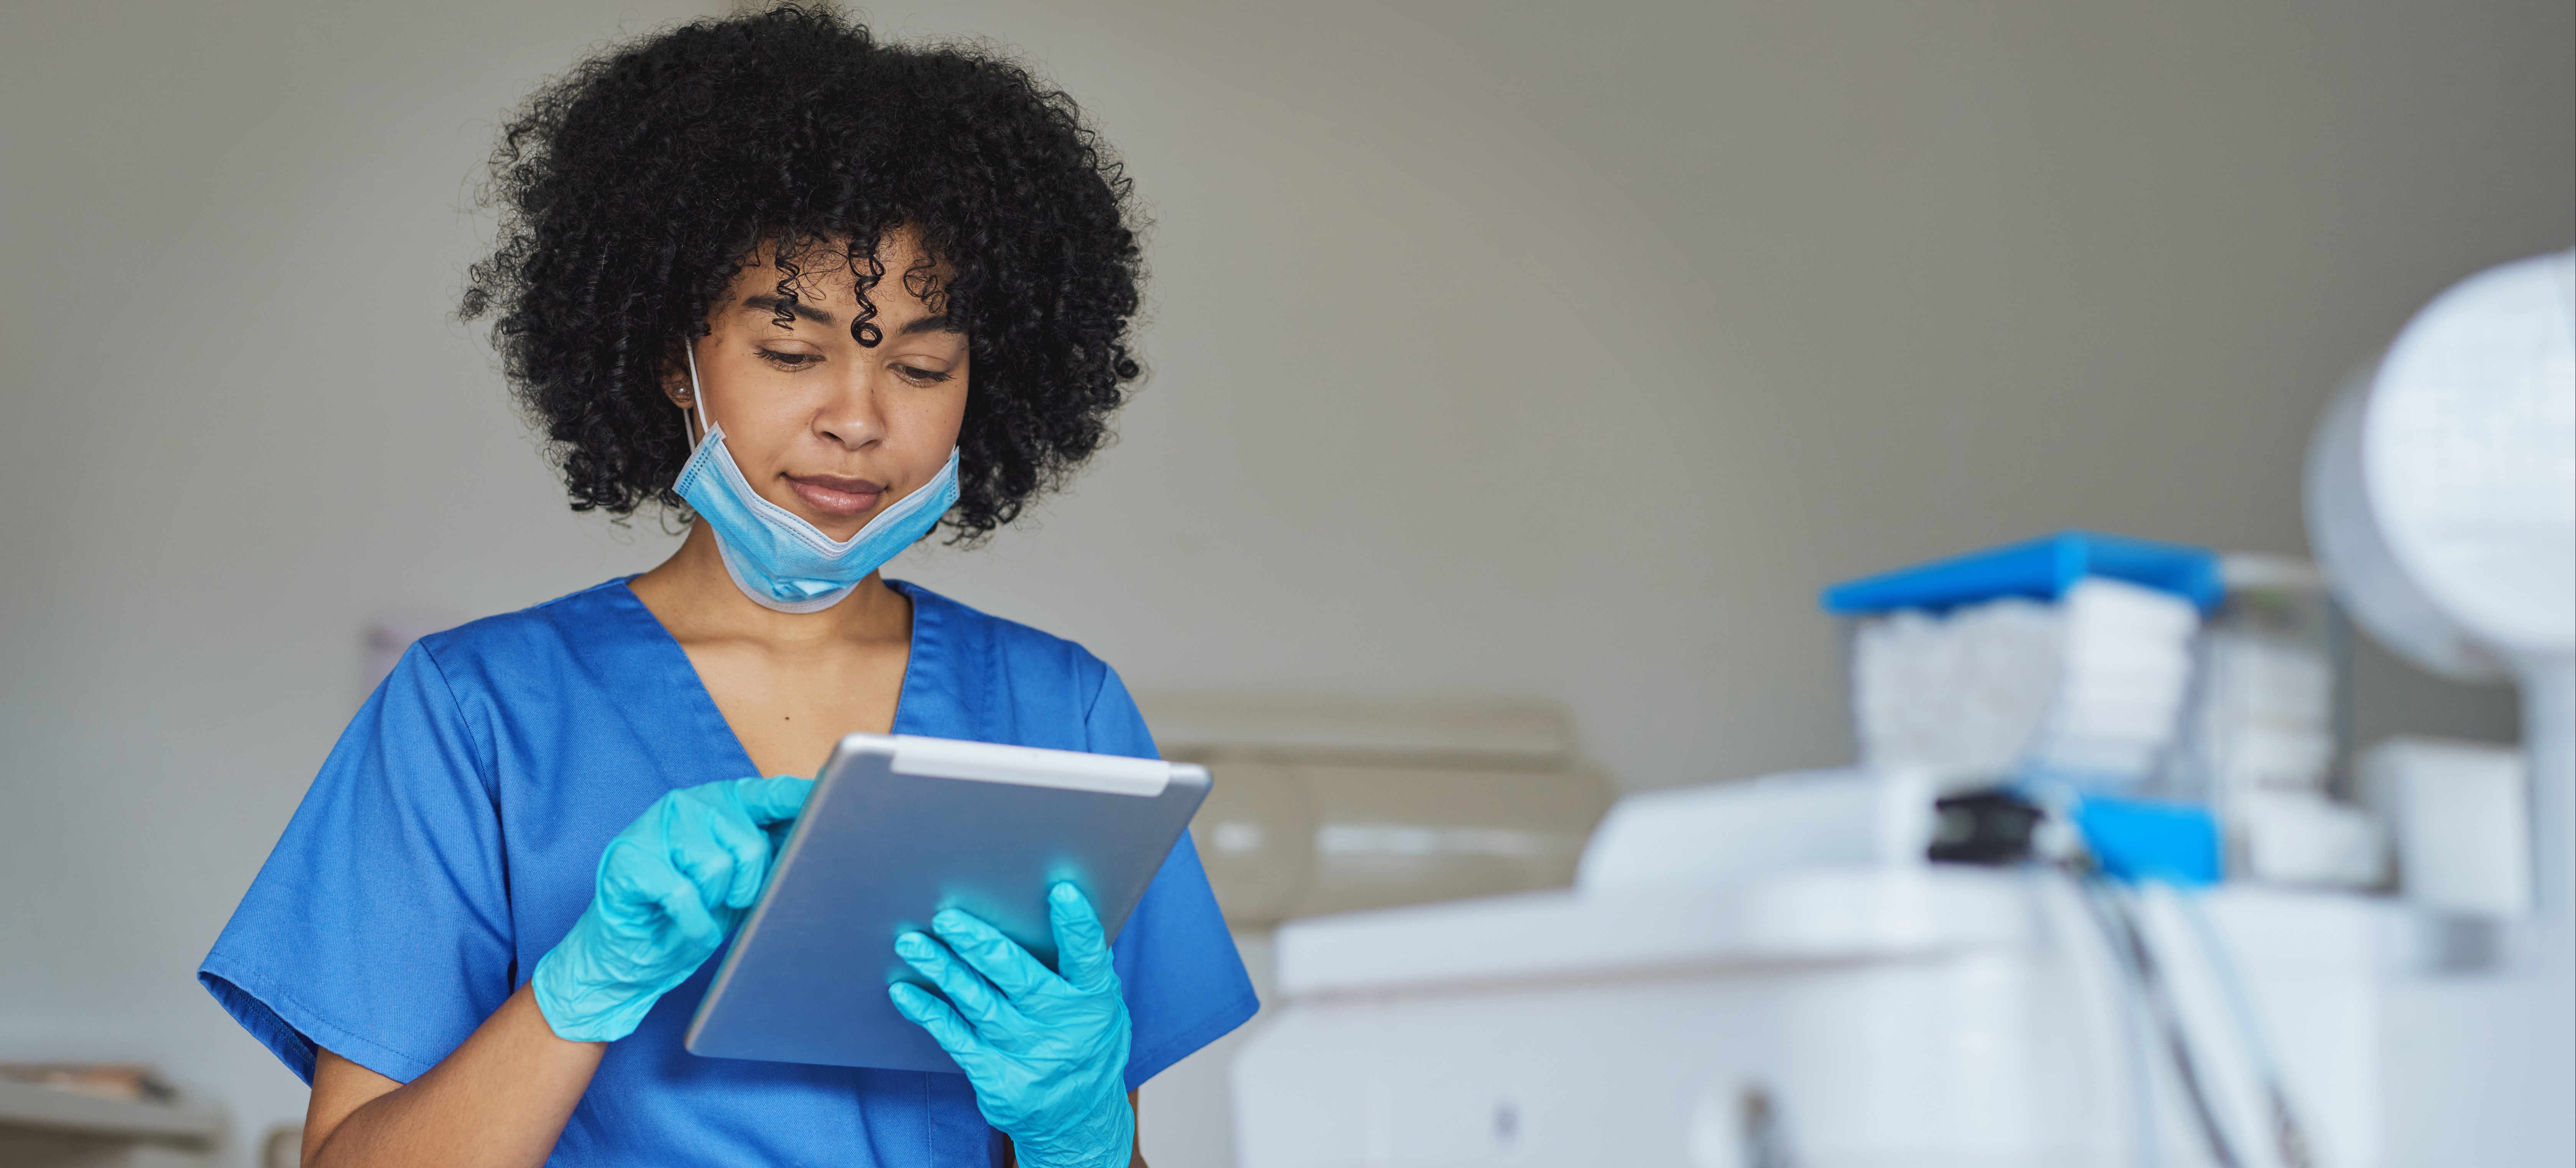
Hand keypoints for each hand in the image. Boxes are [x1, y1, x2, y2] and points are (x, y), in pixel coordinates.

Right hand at [531, 775, 811, 1041]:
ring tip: (697, 908)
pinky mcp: (628, 860)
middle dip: (749, 885)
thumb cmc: (691, 915)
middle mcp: (688, 805)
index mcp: (721, 804)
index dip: (802, 799)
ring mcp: (654, 828)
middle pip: (751, 842)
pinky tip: (680, 925)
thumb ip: (774, 855)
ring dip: (714, 903)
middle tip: (725, 900)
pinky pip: (682, 893)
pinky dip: (690, 922)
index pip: (770, 794)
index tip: (832, 794)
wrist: (629, 957)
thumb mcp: (743, 885)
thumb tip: (822, 841)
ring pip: (717, 867)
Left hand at [890, 884, 1134, 1167]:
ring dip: (943, 971)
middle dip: (980, 945)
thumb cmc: (1085, 1043)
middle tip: (947, 918)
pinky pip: (956, 1039)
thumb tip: (1053, 906)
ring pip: (979, 1004)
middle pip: (1019, 978)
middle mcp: (1064, 1028)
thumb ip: (1080, 968)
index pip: (1089, 958)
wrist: (1078, 1119)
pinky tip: (905, 991)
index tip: (1061, 891)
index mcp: (1096, 1001)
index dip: (1077, 925)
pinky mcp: (998, 1079)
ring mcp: (1030, 1056)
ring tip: (912, 944)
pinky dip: (929, 1013)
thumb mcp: (1100, 1006)